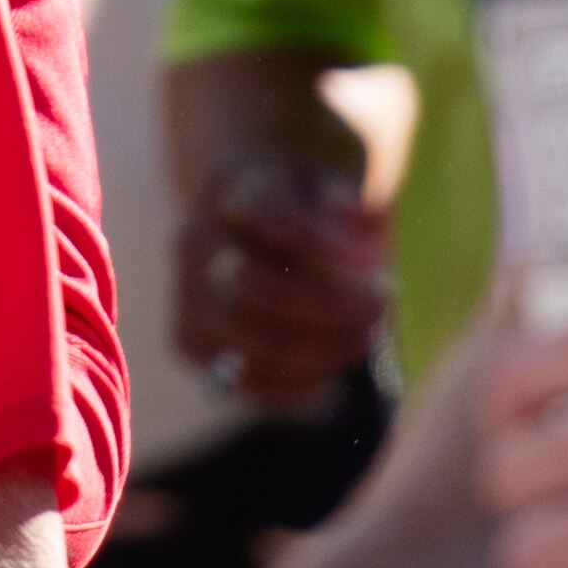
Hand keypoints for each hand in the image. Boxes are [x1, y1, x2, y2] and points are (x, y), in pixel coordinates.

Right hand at [178, 163, 392, 412]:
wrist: (252, 227)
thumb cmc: (307, 206)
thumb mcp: (337, 189)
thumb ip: (357, 210)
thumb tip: (360, 241)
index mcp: (231, 188)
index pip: (270, 217)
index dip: (323, 244)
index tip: (370, 260)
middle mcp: (197, 240)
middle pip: (258, 288)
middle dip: (329, 306)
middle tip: (379, 305)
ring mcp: (188, 294)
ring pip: (260, 343)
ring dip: (326, 346)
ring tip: (366, 334)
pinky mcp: (191, 342)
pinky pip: (255, 379)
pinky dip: (306, 375)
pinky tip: (334, 353)